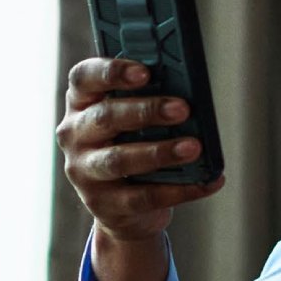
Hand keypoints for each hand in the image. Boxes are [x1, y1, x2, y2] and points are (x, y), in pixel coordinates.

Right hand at [55, 57, 223, 244]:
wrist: (122, 209)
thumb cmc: (132, 146)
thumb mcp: (132, 120)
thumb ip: (149, 101)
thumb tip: (190, 92)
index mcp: (81, 103)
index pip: (84, 77)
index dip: (112, 71)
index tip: (144, 72)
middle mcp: (74, 135)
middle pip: (106, 117)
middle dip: (146, 111)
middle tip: (182, 109)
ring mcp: (84, 172)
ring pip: (120, 160)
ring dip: (160, 152)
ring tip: (194, 147)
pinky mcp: (103, 204)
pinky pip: (143, 196)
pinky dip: (179, 189)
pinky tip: (206, 181)